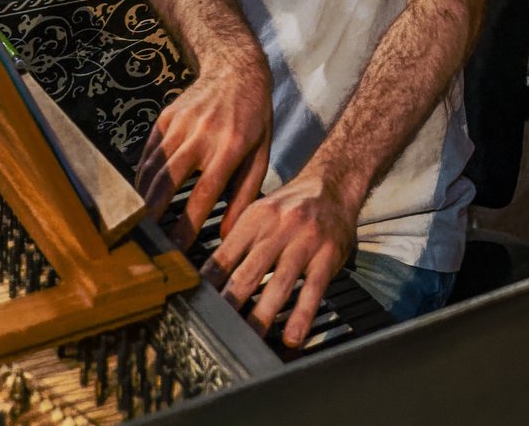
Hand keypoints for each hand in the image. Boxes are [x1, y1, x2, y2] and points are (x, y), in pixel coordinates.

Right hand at [135, 60, 272, 246]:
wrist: (236, 69)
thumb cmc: (254, 118)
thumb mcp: (261, 154)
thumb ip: (246, 193)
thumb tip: (227, 232)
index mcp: (231, 146)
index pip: (204, 193)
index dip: (187, 224)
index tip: (177, 249)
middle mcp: (203, 134)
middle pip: (168, 182)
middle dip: (153, 215)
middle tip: (147, 241)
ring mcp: (181, 123)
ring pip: (153, 169)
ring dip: (143, 199)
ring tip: (139, 224)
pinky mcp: (166, 117)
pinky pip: (149, 153)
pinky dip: (142, 177)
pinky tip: (141, 195)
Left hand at [205, 171, 359, 347]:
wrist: (334, 186)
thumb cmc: (291, 206)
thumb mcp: (260, 212)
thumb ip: (236, 241)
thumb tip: (207, 277)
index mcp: (255, 218)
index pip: (224, 257)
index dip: (207, 286)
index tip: (195, 309)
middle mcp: (279, 228)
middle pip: (248, 273)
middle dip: (229, 306)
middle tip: (216, 333)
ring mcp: (305, 242)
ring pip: (279, 284)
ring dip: (261, 317)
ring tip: (249, 342)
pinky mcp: (328, 256)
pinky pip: (313, 289)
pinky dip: (301, 315)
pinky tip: (292, 336)